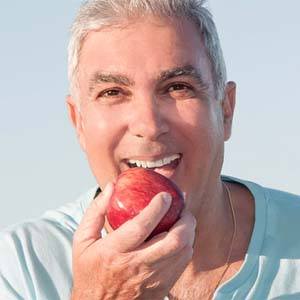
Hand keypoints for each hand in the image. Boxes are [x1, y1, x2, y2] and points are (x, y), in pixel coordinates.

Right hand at [71, 182, 195, 299]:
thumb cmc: (90, 271)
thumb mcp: (83, 240)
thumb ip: (96, 211)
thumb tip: (112, 187)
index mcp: (114, 251)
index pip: (141, 226)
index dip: (157, 207)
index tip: (165, 194)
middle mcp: (136, 266)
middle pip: (173, 241)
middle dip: (185, 220)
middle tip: (183, 207)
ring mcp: (151, 279)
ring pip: (183, 252)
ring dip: (189, 231)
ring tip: (184, 218)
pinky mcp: (161, 288)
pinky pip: (182, 263)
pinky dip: (187, 246)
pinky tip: (181, 237)